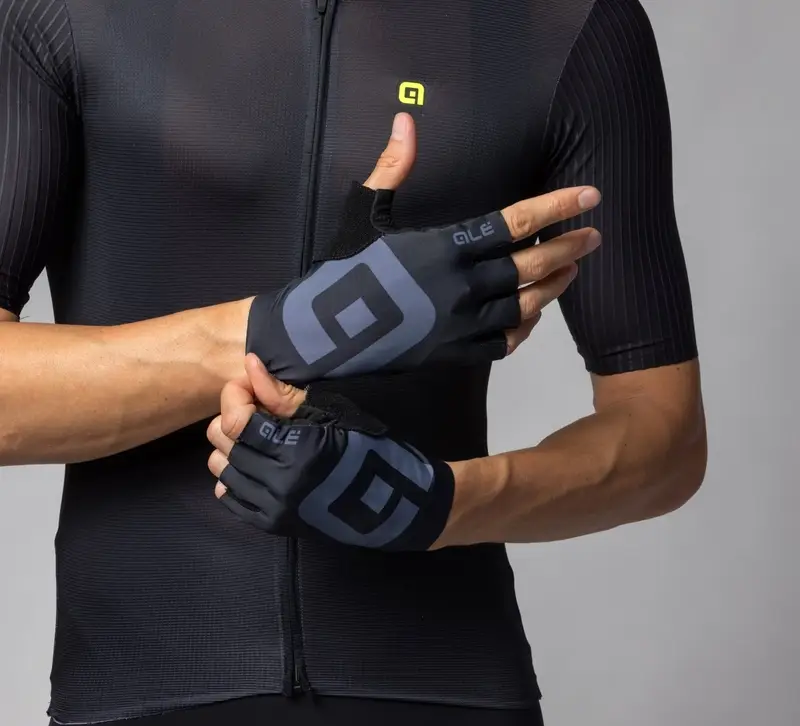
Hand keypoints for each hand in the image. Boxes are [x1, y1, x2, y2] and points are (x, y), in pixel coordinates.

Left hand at [207, 355, 454, 550]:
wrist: (389, 503)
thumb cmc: (365, 450)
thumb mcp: (331, 414)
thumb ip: (283, 394)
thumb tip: (249, 363)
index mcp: (296, 450)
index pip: (237, 420)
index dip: (235, 395)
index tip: (249, 384)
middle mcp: (278, 483)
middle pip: (223, 442)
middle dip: (233, 416)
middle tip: (256, 408)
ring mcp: (272, 507)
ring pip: (221, 468)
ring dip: (231, 447)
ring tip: (256, 438)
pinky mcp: (272, 524)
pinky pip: (230, 497)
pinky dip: (234, 476)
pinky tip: (254, 464)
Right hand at [246, 112, 601, 382]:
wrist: (322, 335)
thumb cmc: (342, 270)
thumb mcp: (362, 215)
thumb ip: (391, 170)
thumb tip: (405, 120)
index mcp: (444, 247)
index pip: (515, 222)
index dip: (557, 207)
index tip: (590, 196)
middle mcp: (461, 286)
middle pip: (531, 264)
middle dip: (569, 246)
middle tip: (595, 235)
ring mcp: (461, 324)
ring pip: (524, 304)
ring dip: (555, 285)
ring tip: (574, 268)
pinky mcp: (453, 353)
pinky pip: (502, 342)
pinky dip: (525, 328)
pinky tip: (536, 313)